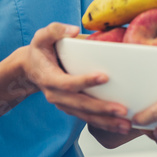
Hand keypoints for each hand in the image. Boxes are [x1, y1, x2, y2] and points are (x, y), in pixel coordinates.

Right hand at [17, 23, 132, 134]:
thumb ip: (55, 30)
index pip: (67, 83)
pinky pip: (88, 118)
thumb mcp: (41, 36)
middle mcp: (55, 95)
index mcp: (49, 78)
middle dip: (101, 108)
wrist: (31, 68)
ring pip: (85, 116)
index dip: (85, 81)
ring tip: (126, 125)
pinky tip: (121, 126)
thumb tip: (74, 30)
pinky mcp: (71, 107)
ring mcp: (64, 104)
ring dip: (106, 122)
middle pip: (80, 104)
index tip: (104, 77)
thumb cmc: (41, 50)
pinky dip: (104, 124)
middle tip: (122, 110)